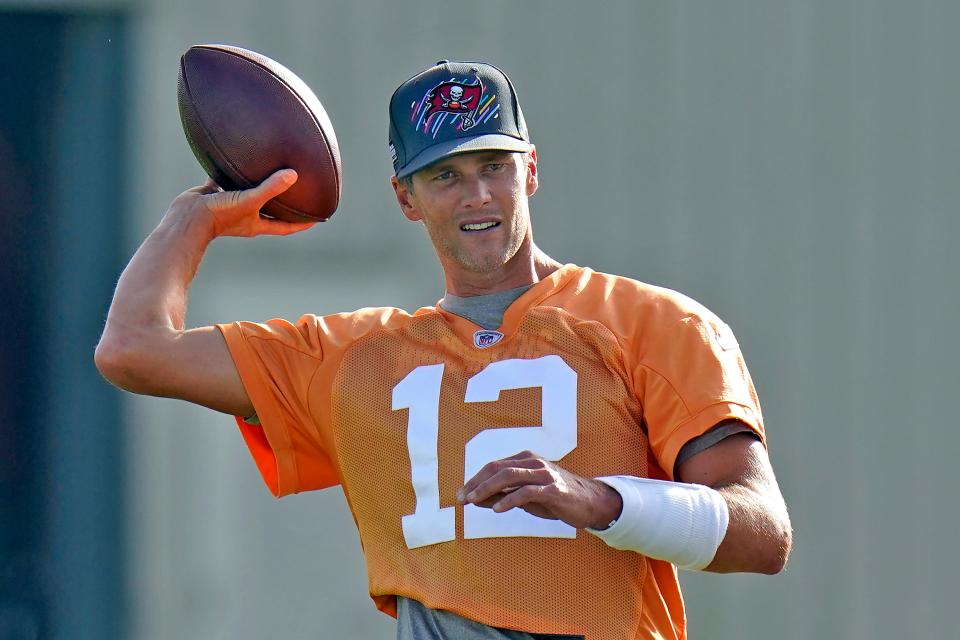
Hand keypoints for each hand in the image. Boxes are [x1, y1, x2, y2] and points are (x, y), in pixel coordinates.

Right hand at [164, 169, 315, 238]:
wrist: (187, 218)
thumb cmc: (220, 216)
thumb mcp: (250, 201)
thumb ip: (270, 188)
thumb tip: (293, 175)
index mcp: (257, 224)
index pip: (285, 226)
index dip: (302, 223)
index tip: (317, 217)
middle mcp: (246, 215)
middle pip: (270, 209)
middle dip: (282, 201)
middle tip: (298, 189)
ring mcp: (230, 205)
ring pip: (249, 192)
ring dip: (258, 183)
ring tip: (270, 167)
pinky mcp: (215, 193)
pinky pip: (226, 179)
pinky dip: (232, 169)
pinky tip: (238, 154)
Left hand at [456, 450, 622, 529]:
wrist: (589, 503)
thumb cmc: (555, 498)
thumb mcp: (525, 497)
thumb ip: (502, 495)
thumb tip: (475, 499)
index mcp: (526, 460)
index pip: (494, 466)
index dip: (474, 480)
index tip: (460, 495)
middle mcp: (534, 462)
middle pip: (498, 469)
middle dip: (476, 483)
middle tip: (461, 499)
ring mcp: (544, 474)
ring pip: (509, 476)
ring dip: (487, 489)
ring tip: (473, 501)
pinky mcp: (553, 489)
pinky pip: (527, 492)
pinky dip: (509, 500)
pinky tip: (496, 509)